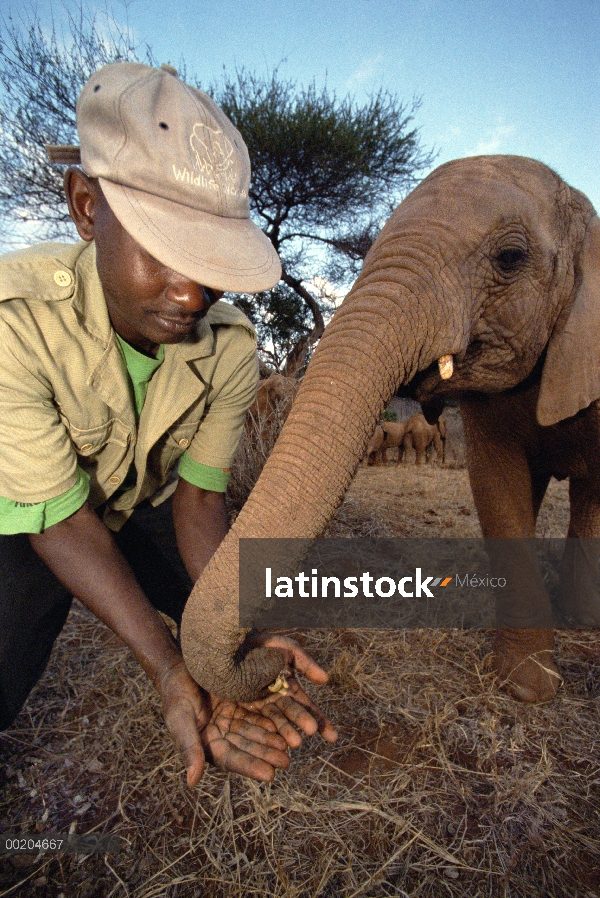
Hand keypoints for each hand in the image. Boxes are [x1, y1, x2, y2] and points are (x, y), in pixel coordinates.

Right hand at [158, 661, 290, 785]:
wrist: (178, 666)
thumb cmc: (175, 694)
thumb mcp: (180, 718)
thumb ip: (189, 747)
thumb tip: (192, 782)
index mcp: (208, 745)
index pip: (232, 760)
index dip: (250, 767)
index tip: (270, 775)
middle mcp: (224, 735)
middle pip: (249, 748)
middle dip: (267, 754)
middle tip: (286, 761)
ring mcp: (233, 719)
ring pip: (257, 731)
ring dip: (273, 739)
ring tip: (292, 744)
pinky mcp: (241, 703)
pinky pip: (258, 712)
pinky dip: (271, 719)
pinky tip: (285, 723)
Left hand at [241, 634, 337, 747]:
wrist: (231, 638)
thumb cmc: (261, 642)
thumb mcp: (286, 649)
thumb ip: (306, 664)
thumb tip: (326, 680)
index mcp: (287, 686)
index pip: (306, 706)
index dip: (320, 721)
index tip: (333, 737)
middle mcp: (274, 698)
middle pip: (291, 715)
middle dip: (302, 723)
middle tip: (309, 732)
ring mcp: (257, 704)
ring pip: (274, 721)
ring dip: (285, 732)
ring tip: (294, 743)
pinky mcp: (240, 707)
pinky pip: (254, 722)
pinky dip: (264, 732)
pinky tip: (273, 742)